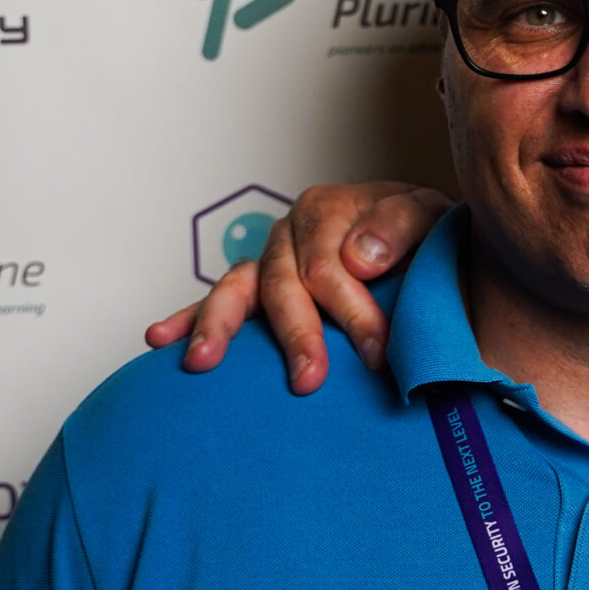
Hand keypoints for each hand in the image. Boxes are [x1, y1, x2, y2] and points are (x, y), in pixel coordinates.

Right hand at [143, 182, 450, 394]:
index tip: (377, 352)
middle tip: (309, 379)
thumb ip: (398, 226)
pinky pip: (218, 302)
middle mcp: (290, 234)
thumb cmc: (425, 233)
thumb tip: (359, 257)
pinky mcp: (256, 288)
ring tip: (202, 361)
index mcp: (328, 210)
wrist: (423, 241)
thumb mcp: (429, 215)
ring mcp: (268, 261)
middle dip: (295, 334)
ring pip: (237, 291)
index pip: (331, 266)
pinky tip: (159, 340)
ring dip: (220, 327)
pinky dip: (186, 319)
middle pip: (282, 284)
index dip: (353, 311)